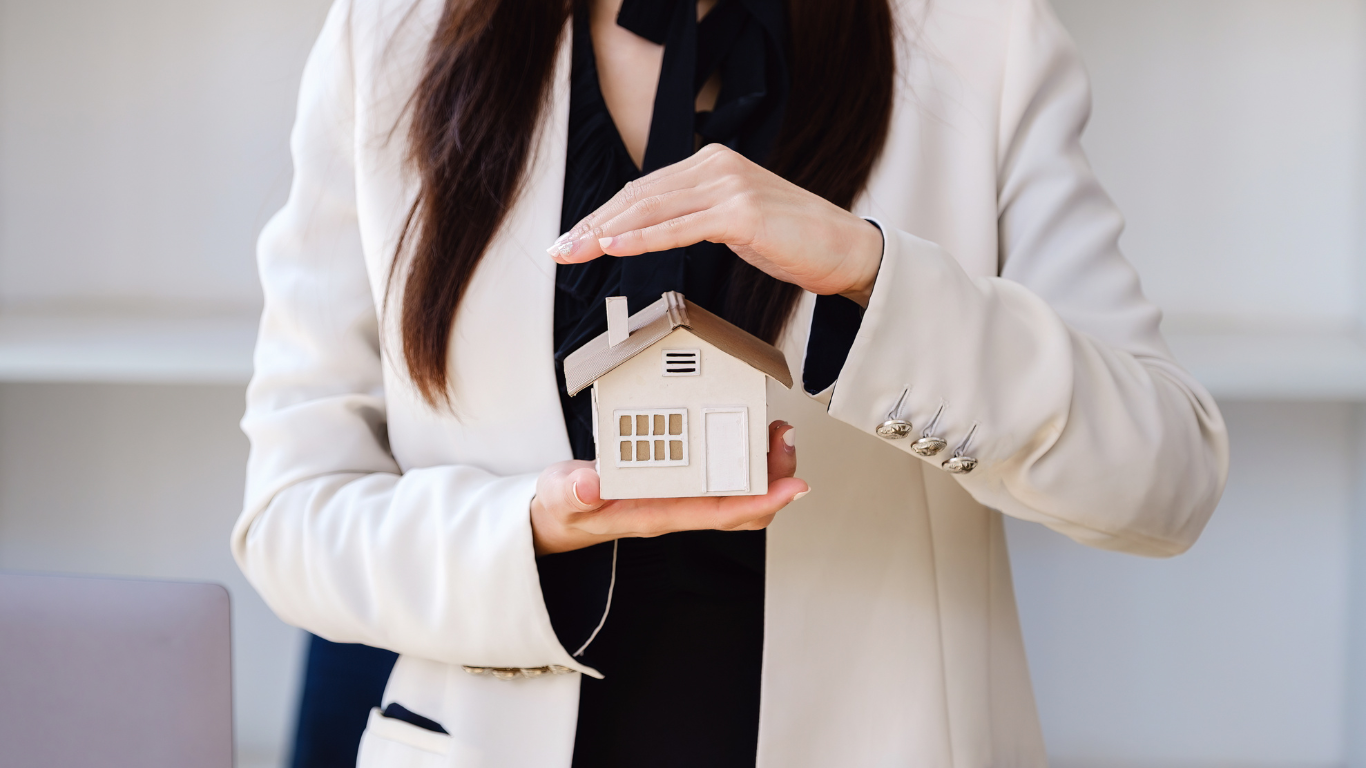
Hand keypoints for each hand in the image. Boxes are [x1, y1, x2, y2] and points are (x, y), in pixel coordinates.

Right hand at [531, 421, 808, 554]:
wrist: (560, 512)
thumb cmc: (567, 507)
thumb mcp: (561, 498)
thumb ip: (573, 493)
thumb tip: (590, 484)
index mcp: (657, 514)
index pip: (719, 513)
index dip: (760, 501)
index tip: (791, 487)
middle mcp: (678, 508)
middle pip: (744, 505)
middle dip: (775, 477)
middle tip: (786, 439)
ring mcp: (681, 494)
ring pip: (739, 489)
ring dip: (766, 465)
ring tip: (777, 432)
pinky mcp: (678, 478)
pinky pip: (722, 473)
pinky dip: (744, 453)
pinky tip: (749, 430)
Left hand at [547, 145, 882, 306]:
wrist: (845, 249)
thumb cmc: (795, 240)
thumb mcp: (734, 221)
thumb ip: (695, 217)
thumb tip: (648, 232)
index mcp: (712, 164)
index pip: (644, 189)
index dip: (603, 214)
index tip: (574, 236)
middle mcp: (717, 166)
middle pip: (639, 196)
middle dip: (593, 224)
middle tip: (561, 247)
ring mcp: (730, 186)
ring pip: (653, 209)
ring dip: (608, 232)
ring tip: (577, 249)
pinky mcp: (741, 213)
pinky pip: (681, 228)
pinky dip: (643, 238)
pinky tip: (617, 247)